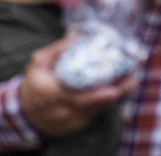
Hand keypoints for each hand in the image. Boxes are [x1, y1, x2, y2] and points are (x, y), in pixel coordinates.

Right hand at [19, 36, 135, 137]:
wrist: (28, 114)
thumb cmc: (34, 83)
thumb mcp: (38, 63)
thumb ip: (57, 49)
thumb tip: (77, 35)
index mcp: (54, 94)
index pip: (81, 96)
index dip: (101, 92)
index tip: (116, 83)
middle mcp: (66, 111)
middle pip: (98, 104)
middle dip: (118, 91)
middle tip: (133, 78)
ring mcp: (74, 121)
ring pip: (101, 109)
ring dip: (116, 95)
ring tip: (130, 80)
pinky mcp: (80, 125)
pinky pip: (98, 112)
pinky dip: (107, 101)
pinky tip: (116, 88)